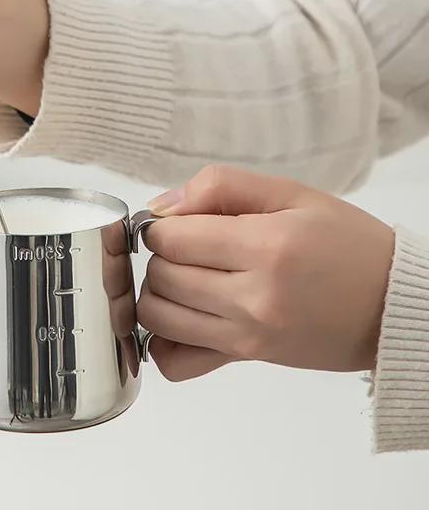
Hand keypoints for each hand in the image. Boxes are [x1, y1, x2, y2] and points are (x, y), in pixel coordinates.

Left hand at [137, 165, 394, 380]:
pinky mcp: (247, 358)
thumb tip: (161, 206)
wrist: (392, 304)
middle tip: (185, 246)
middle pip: (162, 276)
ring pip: (159, 318)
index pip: (172, 238)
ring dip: (158, 293)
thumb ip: (221, 187)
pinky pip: (178, 363)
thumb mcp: (291, 193)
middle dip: (160, 255)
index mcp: (266, 246)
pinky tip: (182, 318)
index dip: (163, 225)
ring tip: (183, 277)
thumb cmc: (347, 243)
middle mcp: (253, 297)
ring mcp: (248, 334)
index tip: (178, 222)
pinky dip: (165, 342)